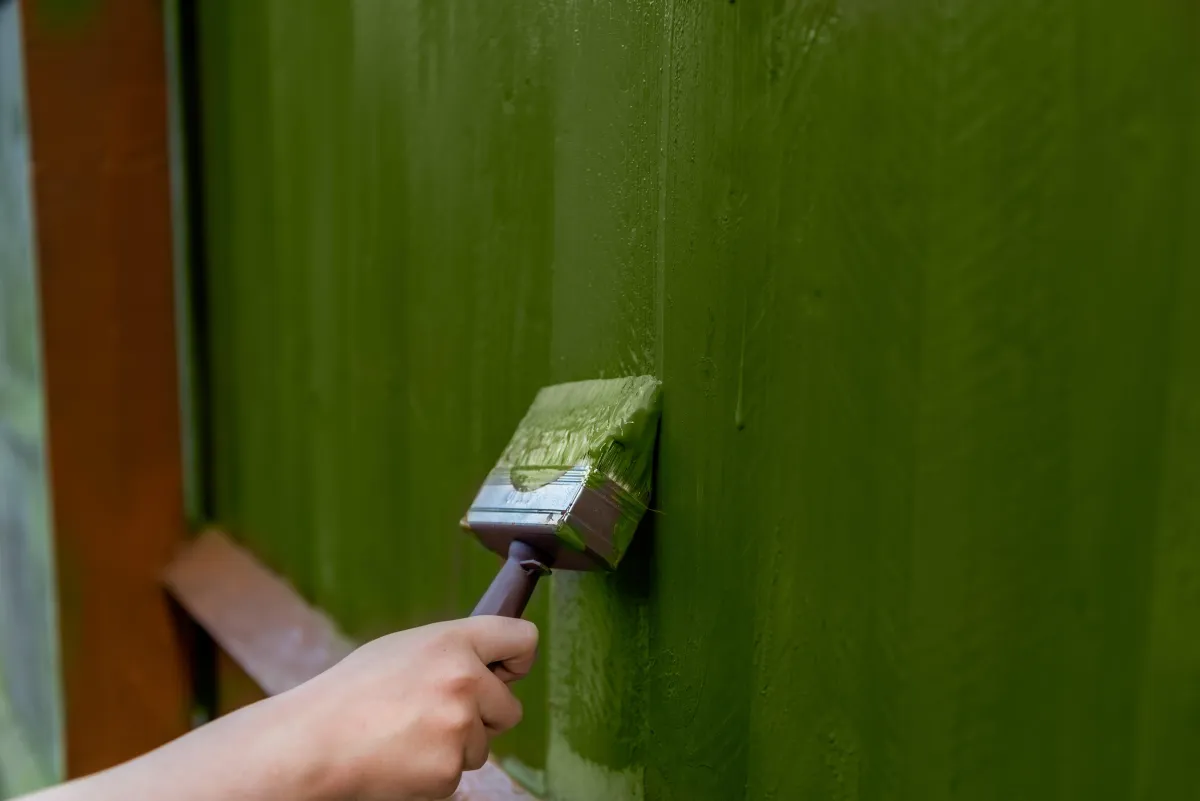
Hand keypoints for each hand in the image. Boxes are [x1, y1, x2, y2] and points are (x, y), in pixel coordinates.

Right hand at [286, 616, 538, 800]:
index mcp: (453, 642)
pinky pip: (458, 773)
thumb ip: (451, 652)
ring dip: (456, 746)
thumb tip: (489, 664)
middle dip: (483, 716)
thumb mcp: (403, 649)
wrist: (316, 743)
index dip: (517, 659)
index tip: (506, 671)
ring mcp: (459, 727)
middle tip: (434, 714)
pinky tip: (403, 758)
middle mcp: (464, 681)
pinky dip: (435, 772)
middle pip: (510, 707)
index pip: (522, 639)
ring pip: (484, 745)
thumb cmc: (353, 694)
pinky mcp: (449, 770)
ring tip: (408, 736)